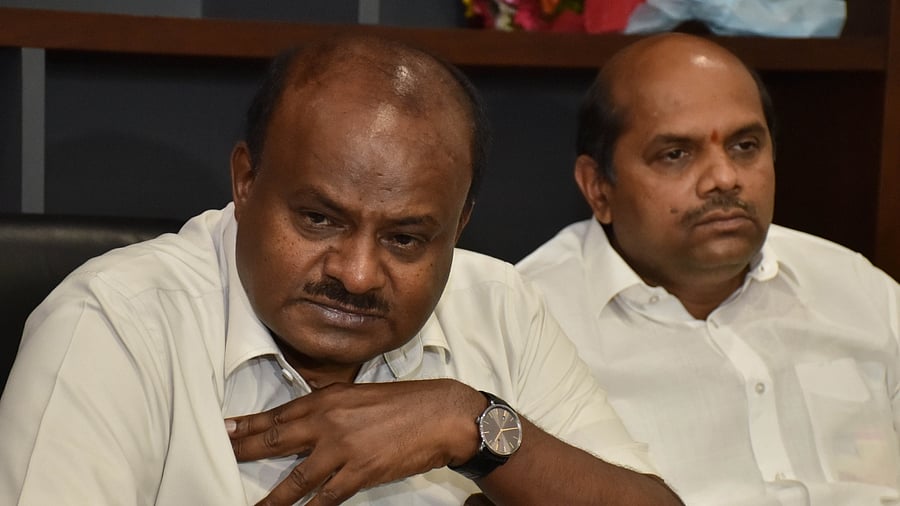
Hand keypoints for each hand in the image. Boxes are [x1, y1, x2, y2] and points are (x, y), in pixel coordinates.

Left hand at [226, 379, 484, 505]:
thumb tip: (305, 418)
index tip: (226, 428)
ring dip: (270, 498)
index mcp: (328, 399)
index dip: (248, 424)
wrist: (440, 414)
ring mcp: (342, 449)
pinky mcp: (359, 472)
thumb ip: (331, 405)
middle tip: (221, 456)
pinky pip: (326, 497)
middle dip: (244, 451)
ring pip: (294, 479)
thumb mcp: (360, 394)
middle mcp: (328, 422)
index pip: (278, 413)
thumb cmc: (405, 402)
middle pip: (275, 440)